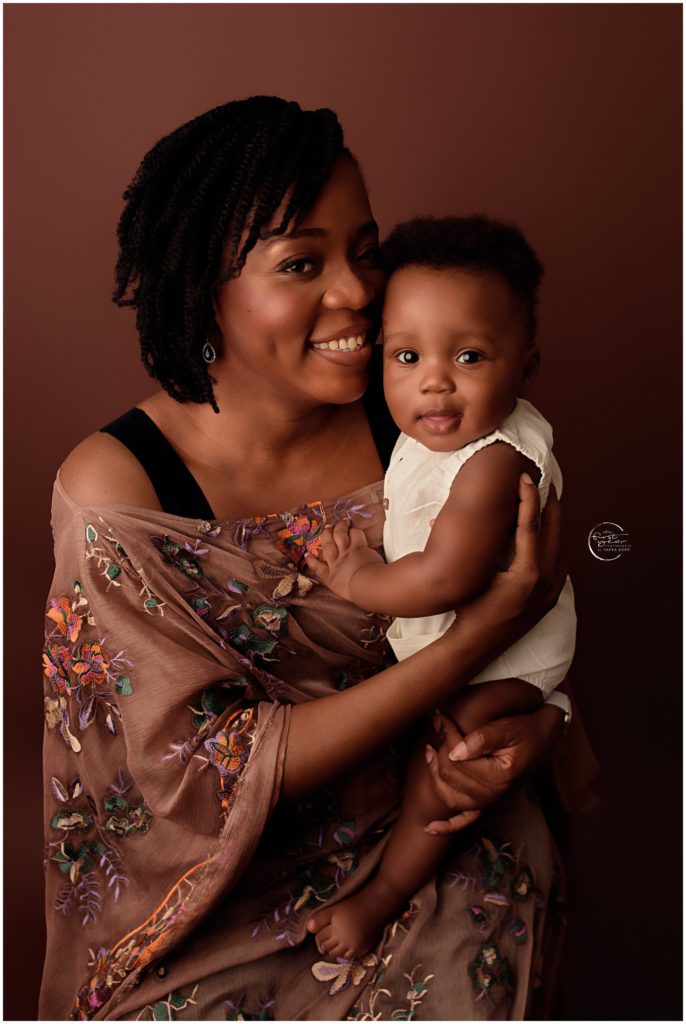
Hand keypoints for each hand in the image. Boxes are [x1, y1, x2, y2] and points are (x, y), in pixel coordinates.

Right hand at [305, 521, 383, 601]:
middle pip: (327, 546)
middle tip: (326, 528)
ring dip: (339, 528)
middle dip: (326, 536)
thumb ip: (346, 586)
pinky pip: (354, 535)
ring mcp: (346, 554)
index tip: (307, 555)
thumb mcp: (347, 593)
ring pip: (339, 536)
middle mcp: (336, 564)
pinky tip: (354, 529)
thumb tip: (352, 585)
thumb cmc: (360, 594)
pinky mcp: (358, 547)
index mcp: (331, 578)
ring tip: (341, 522)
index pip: (318, 568)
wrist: (367, 587)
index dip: (311, 561)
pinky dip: (354, 531)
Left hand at [423, 706, 563, 833]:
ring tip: (429, 750)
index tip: (440, 716)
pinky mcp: (486, 803)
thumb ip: (483, 738)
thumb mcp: (508, 728)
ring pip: (449, 794)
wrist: (543, 738)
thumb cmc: (527, 731)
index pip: (458, 758)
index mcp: (498, 777)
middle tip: (437, 724)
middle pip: (451, 774)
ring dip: (435, 774)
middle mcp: (493, 795)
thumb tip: (455, 752)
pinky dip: (446, 826)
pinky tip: (430, 828)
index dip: (447, 735)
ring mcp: (488, 802)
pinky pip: (464, 821)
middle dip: (440, 748)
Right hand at [445, 474, 565, 656]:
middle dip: (551, 503)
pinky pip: (560, 560)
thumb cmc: (470, 611)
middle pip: (555, 530)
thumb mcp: (472, 576)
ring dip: (554, 520)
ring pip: (561, 543)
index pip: (531, 524)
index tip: (525, 476)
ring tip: (547, 500)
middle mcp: (547, 580)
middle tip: (545, 480)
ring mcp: (552, 589)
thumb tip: (439, 519)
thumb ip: (468, 548)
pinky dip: (554, 540)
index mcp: (529, 573)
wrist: (478, 644)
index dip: (528, 497)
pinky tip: (547, 532)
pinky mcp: (551, 595)